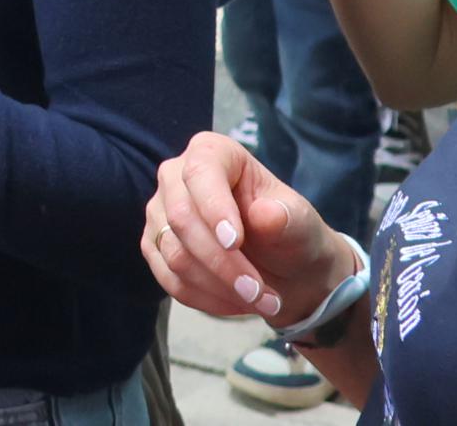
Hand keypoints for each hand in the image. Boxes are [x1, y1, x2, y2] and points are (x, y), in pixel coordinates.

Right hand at [141, 132, 351, 324]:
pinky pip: (169, 279)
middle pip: (182, 219)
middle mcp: (176, 176)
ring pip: (175, 255)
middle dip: (222, 263)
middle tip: (259, 292)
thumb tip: (266, 214)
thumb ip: (288, 217)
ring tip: (258, 301)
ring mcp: (160, 213)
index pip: (200, 172)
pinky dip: (205, 299)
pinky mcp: (155, 247)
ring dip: (219, 287)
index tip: (236, 243)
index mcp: (213, 153)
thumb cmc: (291, 233)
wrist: (286, 270)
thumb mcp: (302, 223)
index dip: (213, 207)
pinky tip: (235, 303)